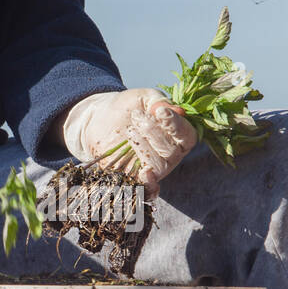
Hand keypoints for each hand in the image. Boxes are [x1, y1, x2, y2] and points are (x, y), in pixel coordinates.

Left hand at [61, 88, 197, 197]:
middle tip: (136, 118)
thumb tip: (176, 111)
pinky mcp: (136, 179)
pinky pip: (149, 190)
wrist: (99, 119)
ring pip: (159, 167)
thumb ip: (159, 101)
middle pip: (171, 152)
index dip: (177, 126)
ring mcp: (155, 169)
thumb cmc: (126, 107)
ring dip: (143, 147)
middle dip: (153, 132)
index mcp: (177, 135)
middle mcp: (170, 155)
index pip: (188, 136)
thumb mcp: (143, 98)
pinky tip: (145, 173)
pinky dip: (150, 185)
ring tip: (129, 132)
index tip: (160, 113)